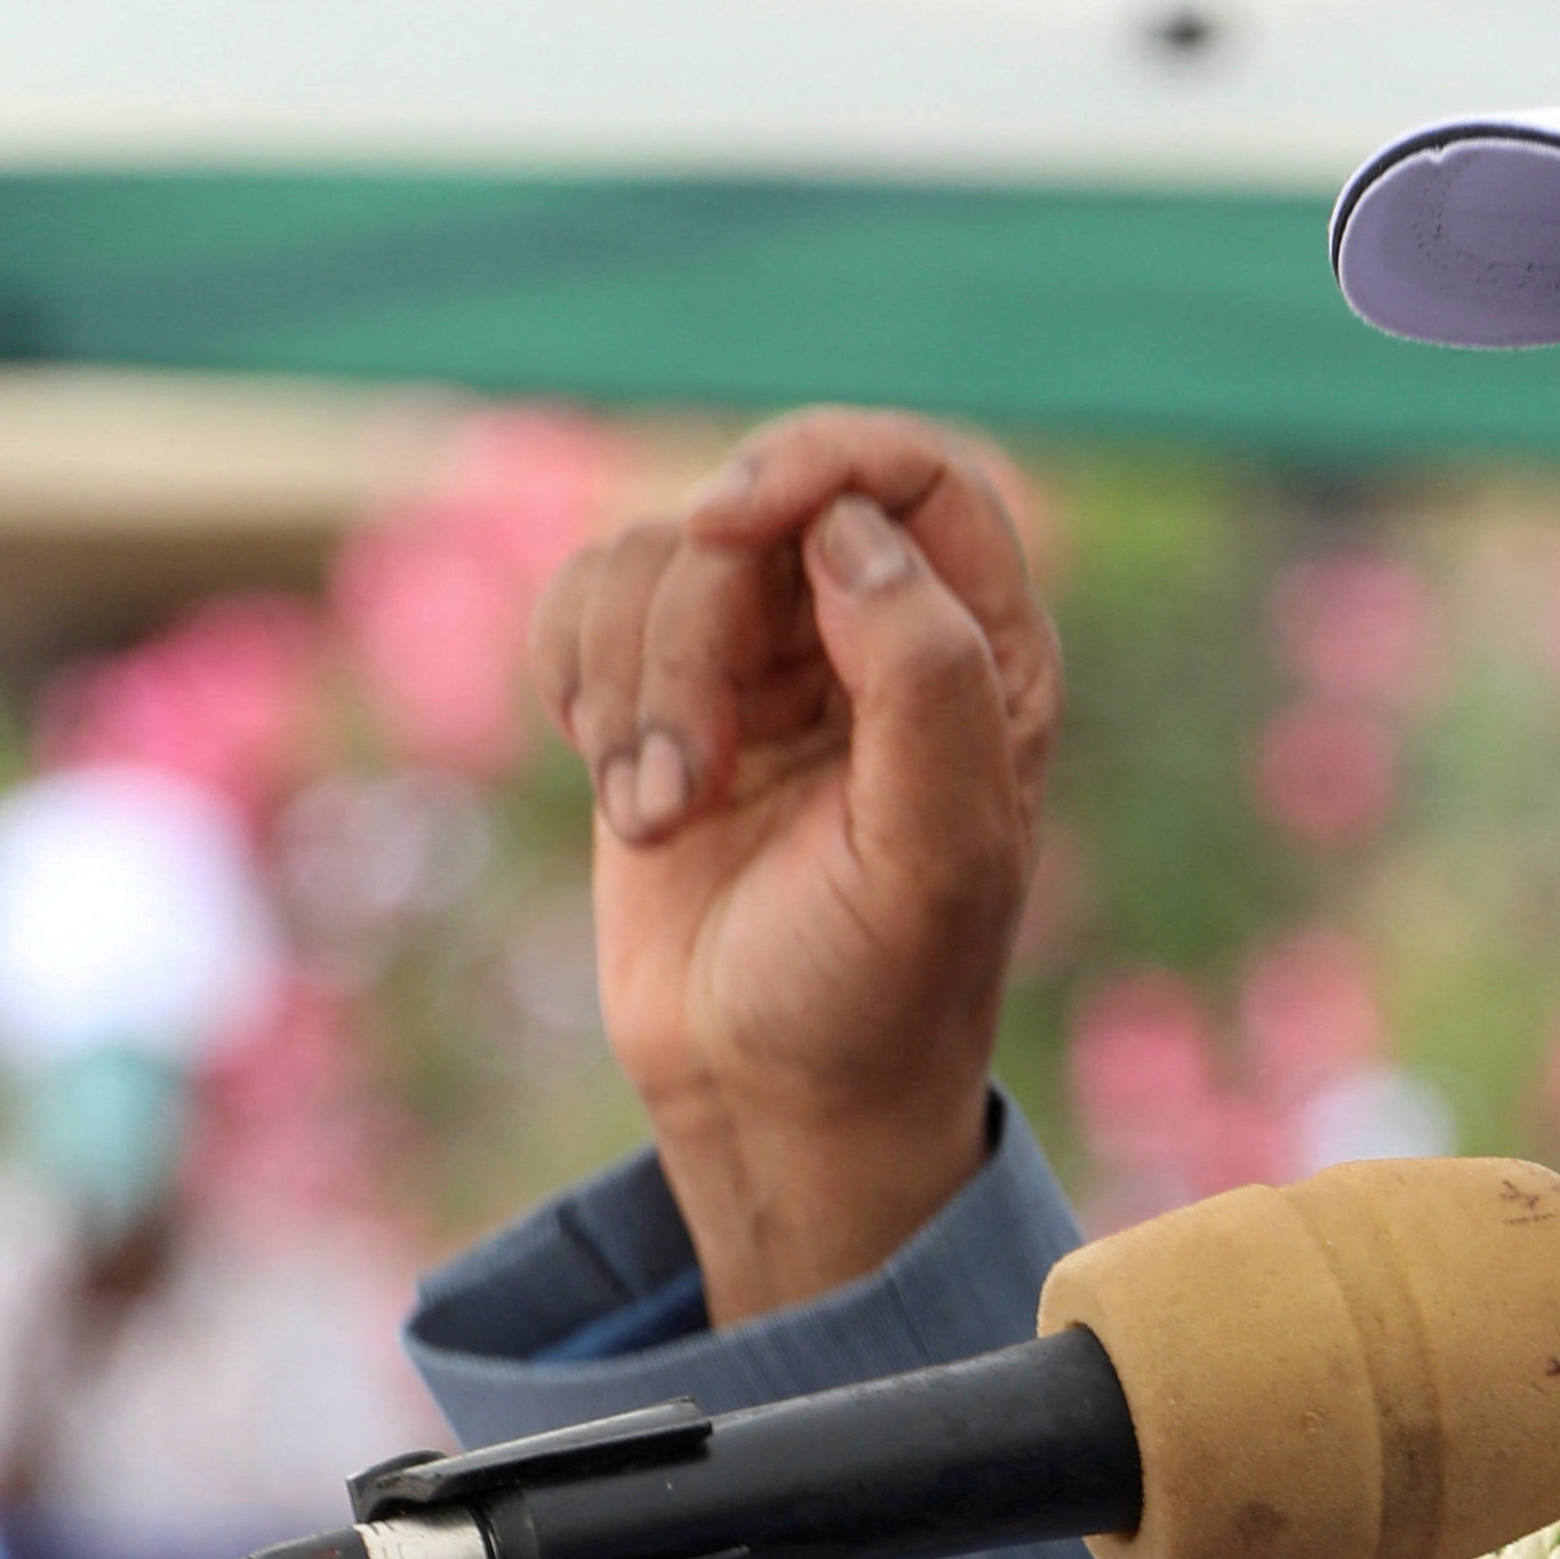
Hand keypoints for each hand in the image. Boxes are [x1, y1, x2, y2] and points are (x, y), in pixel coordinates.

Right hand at [533, 410, 1059, 1324]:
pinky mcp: (661, 696)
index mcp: (983, 651)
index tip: (723, 519)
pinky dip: (575, 682)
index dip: (817, 459)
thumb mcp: (935, 854)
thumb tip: (850, 533)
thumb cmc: (877, 992)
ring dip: (628, 688)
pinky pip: (583, 600)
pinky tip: (622, 787)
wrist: (768, 1098)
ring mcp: (761, 659)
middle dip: (690, 633)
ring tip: (659, 816)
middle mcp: (874, 631)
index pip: (917, 470)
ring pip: (653, 556)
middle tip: (685, 785)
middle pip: (756, 510)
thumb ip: (924, 679)